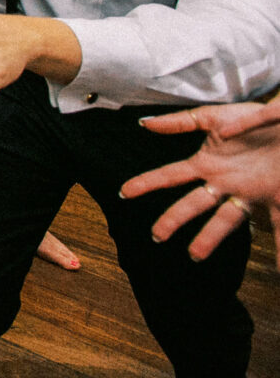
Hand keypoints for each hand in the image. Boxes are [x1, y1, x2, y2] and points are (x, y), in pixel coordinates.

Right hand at [120, 103, 279, 263]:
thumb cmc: (252, 119)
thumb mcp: (216, 116)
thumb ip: (182, 121)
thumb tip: (145, 123)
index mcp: (207, 164)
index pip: (170, 176)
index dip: (147, 183)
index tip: (124, 192)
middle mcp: (223, 183)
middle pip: (193, 204)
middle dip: (173, 219)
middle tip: (157, 236)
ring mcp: (248, 192)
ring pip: (226, 220)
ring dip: (210, 238)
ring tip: (194, 255)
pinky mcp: (274, 197)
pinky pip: (277, 226)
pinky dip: (278, 250)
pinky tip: (275, 270)